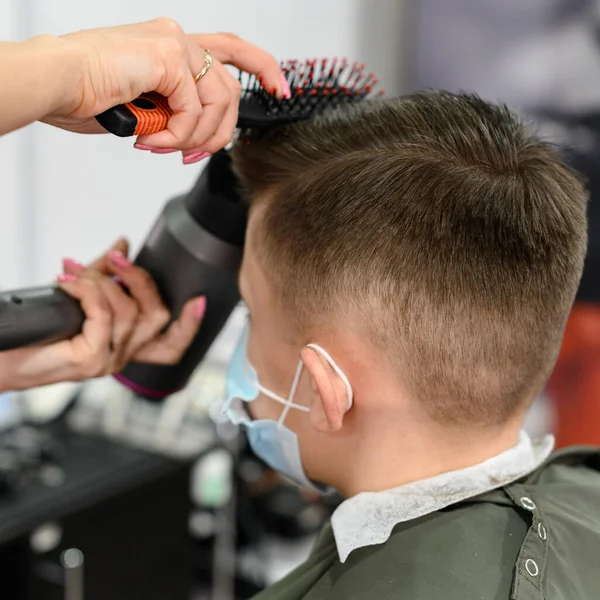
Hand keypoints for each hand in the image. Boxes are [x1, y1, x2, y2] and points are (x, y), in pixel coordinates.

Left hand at [0, 239, 204, 391]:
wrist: (1, 355)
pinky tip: (69, 283)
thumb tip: (123, 245)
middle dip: (140, 279)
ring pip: (129, 311)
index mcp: (124, 345)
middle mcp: (122, 356)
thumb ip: (105, 274)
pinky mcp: (92, 359)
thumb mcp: (79, 297)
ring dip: (100, 282)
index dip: (190, 325)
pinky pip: (104, 314)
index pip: (170, 346)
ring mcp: (109, 361)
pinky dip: (87, 290)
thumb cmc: (37, 332)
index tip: (199, 300)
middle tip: (114, 259)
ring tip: (73, 273)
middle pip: (158, 316)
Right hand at [43, 18, 287, 161]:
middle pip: (230, 90)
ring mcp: (174, 44)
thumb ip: (175, 112)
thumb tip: (195, 136)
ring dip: (195, 138)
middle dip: (219, 133)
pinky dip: (177, 136)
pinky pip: (194, 111)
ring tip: (164, 148)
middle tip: (193, 154)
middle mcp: (177, 38)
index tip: (280, 89)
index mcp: (172, 46)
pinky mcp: (167, 56)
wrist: (55, 82)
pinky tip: (152, 141)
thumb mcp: (146, 107)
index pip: (231, 51)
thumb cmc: (87, 93)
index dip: (262, 69)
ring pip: (218, 102)